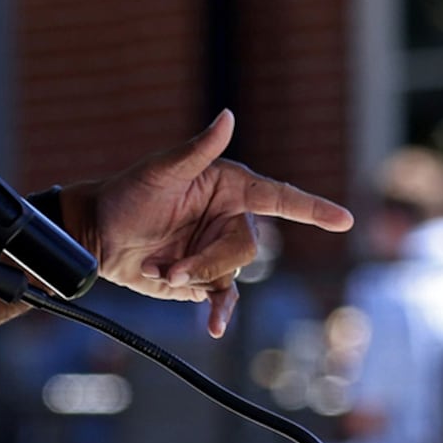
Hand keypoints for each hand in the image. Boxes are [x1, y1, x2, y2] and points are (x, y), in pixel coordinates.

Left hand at [77, 115, 351, 336]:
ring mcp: (217, 252)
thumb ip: (198, 149)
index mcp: (230, 188)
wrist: (99, 235)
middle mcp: (230, 220)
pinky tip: (212, 326)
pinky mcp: (203, 280)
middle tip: (172, 266)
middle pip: (249, 248)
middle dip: (211, 260)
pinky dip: (218, 313)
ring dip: (197, 278)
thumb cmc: (127, 193)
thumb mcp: (160, 170)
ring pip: (231, 274)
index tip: (344, 220)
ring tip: (162, 272)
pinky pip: (222, 299)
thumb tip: (227, 116)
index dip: (314, 209)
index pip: (280, 198)